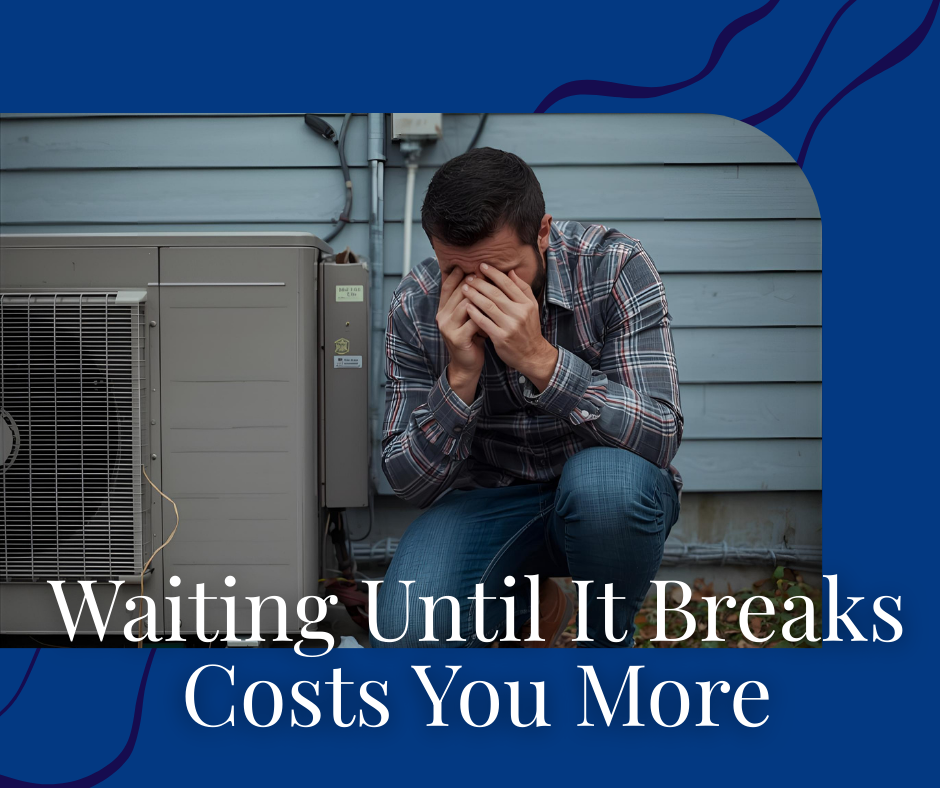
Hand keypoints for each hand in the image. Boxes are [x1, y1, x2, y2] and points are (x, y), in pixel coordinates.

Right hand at [436, 268, 485, 403]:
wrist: (467, 364)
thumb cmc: (471, 337)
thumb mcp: (468, 316)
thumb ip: (470, 299)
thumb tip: (479, 276)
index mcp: (443, 309)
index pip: (448, 285)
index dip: (460, 273)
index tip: (476, 264)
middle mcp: (442, 316)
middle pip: (459, 292)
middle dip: (476, 282)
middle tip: (490, 273)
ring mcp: (448, 327)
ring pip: (467, 304)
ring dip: (483, 296)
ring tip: (497, 290)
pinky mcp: (457, 338)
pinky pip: (474, 321)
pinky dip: (487, 315)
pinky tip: (498, 312)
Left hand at [463, 264, 558, 391]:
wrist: (532, 355)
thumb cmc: (529, 329)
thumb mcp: (532, 307)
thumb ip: (523, 289)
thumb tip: (511, 272)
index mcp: (526, 304)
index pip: (508, 284)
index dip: (493, 273)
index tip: (481, 266)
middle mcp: (519, 313)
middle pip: (495, 293)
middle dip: (480, 283)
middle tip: (468, 277)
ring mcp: (510, 326)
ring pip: (488, 306)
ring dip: (474, 295)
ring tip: (464, 288)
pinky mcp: (501, 338)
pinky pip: (484, 322)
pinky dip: (474, 313)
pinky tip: (466, 306)